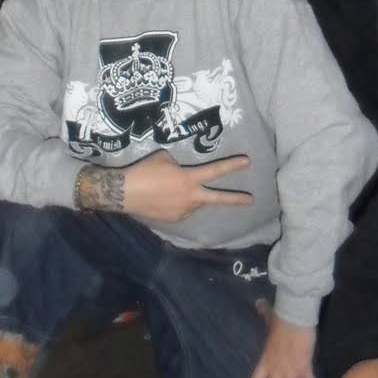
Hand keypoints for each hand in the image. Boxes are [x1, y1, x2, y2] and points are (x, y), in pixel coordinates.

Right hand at [121, 149, 252, 222]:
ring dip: (192, 197)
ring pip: (195, 203)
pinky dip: (180, 204)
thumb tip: (181, 169)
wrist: (126, 193)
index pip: (215, 171)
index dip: (232, 166)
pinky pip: (183, 210)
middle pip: (217, 198)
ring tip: (171, 189)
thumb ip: (178, 163)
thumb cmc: (145, 171)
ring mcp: (183, 211)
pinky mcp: (174, 220)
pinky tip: (165, 199)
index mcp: (189, 179)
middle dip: (236, 199)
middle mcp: (190, 197)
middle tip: (251, 200)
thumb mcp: (164, 158)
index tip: (247, 162)